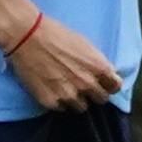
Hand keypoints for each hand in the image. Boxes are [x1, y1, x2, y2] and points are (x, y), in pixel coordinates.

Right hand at [1, 8, 123, 110]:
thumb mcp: (84, 44)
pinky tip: (51, 87)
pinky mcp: (51, 101)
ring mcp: (69, 95)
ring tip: (65, 86)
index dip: (109, 84)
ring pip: (81, 107)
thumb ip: (97, 62)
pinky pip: (61, 107)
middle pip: (101, 99)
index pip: (115, 87)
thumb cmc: (56, 34)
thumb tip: (106, 74)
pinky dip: (59, 100)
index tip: (103, 83)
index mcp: (98, 67)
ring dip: (76, 99)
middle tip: (83, 85)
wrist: (26, 36)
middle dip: (94, 93)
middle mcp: (87, 84)